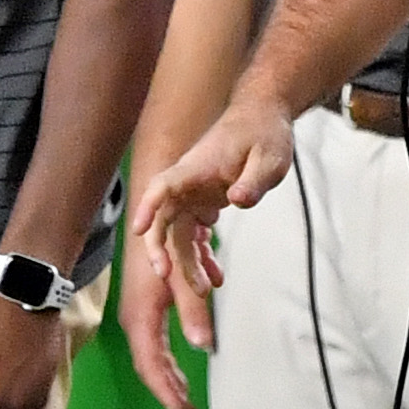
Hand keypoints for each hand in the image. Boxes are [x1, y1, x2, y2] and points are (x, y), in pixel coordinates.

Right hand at [117, 227, 195, 408]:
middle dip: (169, 391)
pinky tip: (183, 368)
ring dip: (170, 377)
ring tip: (187, 398)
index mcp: (142, 318)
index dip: (167, 392)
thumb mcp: (182, 277)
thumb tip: (204, 346)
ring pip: (153, 355)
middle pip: (150, 366)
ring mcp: (139, 314)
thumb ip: (194, 310)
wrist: (149, 211)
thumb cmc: (163, 242)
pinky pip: (156, 343)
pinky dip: (169, 360)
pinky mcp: (146, 306)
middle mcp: (136, 320)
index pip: (151, 367)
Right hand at [128, 102, 295, 354]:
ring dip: (188, 262)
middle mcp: (188, 182)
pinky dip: (202, 255)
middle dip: (161, 249)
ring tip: (205, 290)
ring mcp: (194, 193)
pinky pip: (195, 234)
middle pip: (164, 217)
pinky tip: (216, 277)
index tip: (138, 229)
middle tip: (167, 277)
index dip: (148, 206)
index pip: (164, 184)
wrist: (263, 118)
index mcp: (197, 167)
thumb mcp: (270, 158)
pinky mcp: (204, 201)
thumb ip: (254, 182)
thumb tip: (237, 202)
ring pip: (179, 233)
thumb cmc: (264, 133)